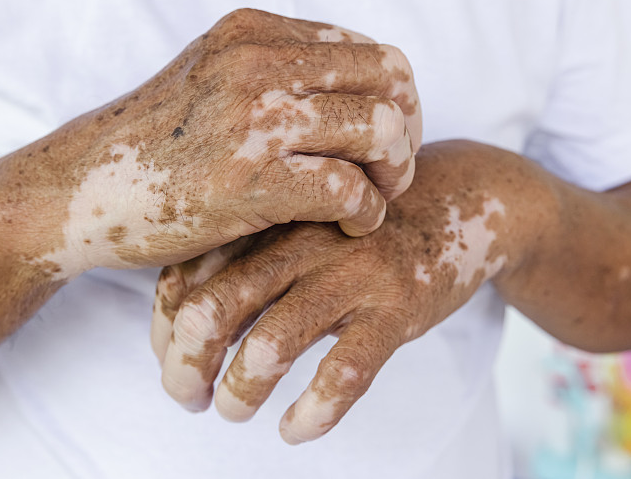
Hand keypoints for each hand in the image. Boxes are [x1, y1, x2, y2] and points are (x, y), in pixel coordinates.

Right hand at [9, 8, 420, 278]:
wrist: (81, 189)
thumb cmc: (157, 148)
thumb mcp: (216, 84)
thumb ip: (281, 75)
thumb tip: (362, 93)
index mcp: (255, 33)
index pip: (371, 51)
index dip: (398, 99)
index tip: (388, 141)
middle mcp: (256, 62)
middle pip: (391, 80)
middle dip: (408, 133)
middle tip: (392, 174)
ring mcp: (250, 118)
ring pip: (379, 130)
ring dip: (394, 175)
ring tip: (374, 200)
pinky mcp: (245, 180)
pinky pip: (348, 189)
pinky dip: (366, 212)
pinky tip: (351, 226)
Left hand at [151, 141, 528, 442]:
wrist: (465, 200)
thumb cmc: (365, 223)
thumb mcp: (303, 223)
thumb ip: (249, 259)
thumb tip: (185, 328)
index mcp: (271, 219)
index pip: (186, 277)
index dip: (165, 332)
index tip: (173, 362)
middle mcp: (301, 242)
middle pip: (213, 310)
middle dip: (186, 368)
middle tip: (189, 399)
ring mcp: (350, 274)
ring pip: (271, 346)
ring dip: (241, 393)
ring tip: (235, 412)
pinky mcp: (397, 308)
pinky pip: (344, 373)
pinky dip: (313, 414)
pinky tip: (297, 430)